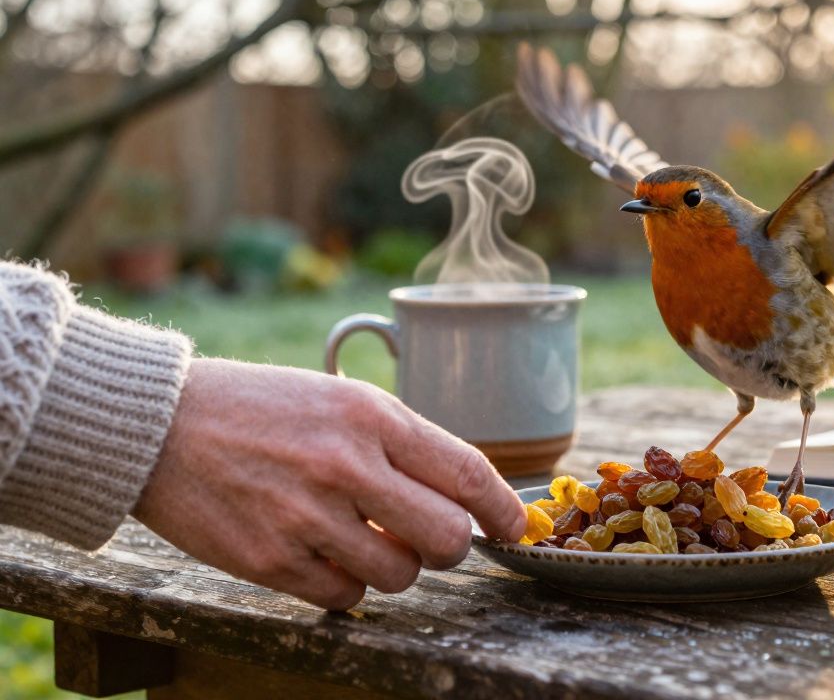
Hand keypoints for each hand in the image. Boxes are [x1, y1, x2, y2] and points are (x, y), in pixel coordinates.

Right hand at [133, 358, 525, 609]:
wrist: (159, 425)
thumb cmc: (262, 409)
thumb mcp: (341, 399)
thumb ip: (403, 443)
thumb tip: (465, 497)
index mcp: (372, 418)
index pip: (467, 474)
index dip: (502, 510)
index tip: (513, 527)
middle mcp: (346, 466)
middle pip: (447, 538)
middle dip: (450, 546)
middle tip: (431, 538)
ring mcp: (306, 517)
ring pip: (400, 576)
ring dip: (394, 565)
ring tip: (361, 536)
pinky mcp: (268, 561)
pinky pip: (345, 595)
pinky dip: (344, 582)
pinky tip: (321, 552)